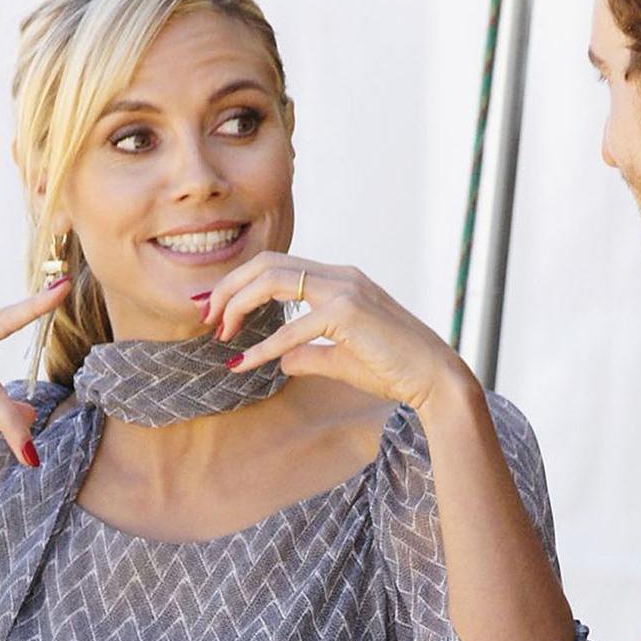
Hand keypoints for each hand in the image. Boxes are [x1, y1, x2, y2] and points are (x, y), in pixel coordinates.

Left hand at [204, 254, 471, 417]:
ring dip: (238, 305)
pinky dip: (263, 346)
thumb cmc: (393, 368)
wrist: (434, 378)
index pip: (276, 266)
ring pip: (273, 279)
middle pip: (266, 263)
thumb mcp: (341, 359)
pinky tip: (243, 363)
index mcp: (339, 279)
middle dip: (228, 288)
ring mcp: (345, 290)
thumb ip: (309, 355)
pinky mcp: (348, 314)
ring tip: (220, 334)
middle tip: (206, 318)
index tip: (216, 311)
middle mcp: (340, 275)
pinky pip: (293, 328)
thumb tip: (281, 361)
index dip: (238, 283)